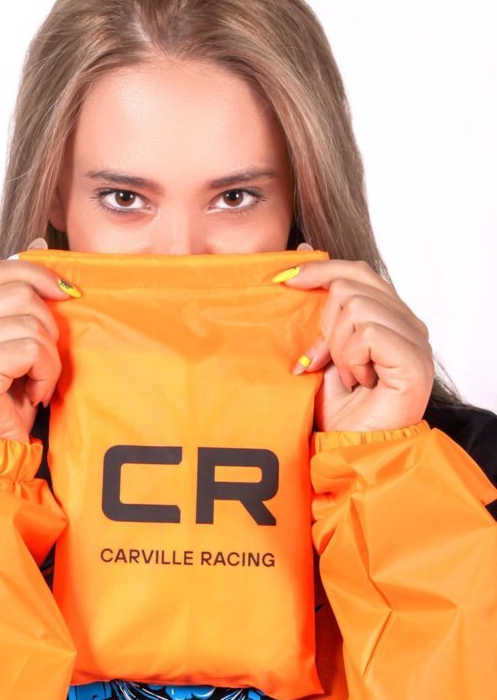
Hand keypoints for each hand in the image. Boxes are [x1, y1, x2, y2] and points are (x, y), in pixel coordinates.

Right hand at [0, 239, 79, 442]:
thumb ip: (19, 306)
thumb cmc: (4, 404)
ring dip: (48, 356)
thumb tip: (41, 250)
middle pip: (20, 292)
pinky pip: (32, 348)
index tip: (66, 293)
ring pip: (31, 320)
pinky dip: (46, 372)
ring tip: (36, 381)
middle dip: (47, 326)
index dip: (37, 274)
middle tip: (42, 362)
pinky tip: (34, 393)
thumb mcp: (13, 345)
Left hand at [280, 245, 434, 432]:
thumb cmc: (340, 407)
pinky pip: (367, 333)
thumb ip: (318, 307)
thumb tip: (305, 251)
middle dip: (326, 322)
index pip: (357, 271)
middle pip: (353, 283)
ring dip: (338, 346)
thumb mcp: (320, 348)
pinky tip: (359, 380)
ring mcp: (415, 340)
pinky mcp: (414, 358)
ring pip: (357, 307)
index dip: (320, 270)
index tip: (284, 280)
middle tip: (327, 360)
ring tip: (348, 375)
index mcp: (390, 316)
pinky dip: (351, 357)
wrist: (353, 448)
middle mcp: (409, 323)